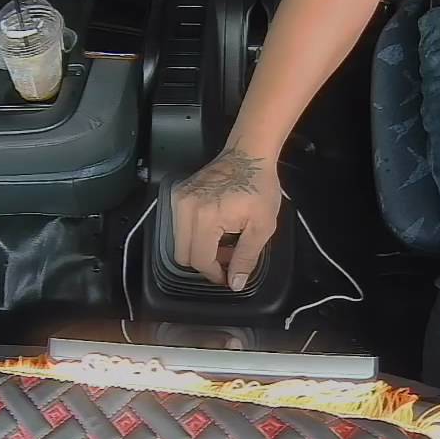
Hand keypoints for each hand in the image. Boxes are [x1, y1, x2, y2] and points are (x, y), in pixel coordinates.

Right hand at [170, 147, 281, 290]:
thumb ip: (246, 257)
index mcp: (205, 217)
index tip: (230, 275)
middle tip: (228, 259)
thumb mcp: (262, 226)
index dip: (215, 273)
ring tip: (224, 243)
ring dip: (200, 249)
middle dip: (205, 263)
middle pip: (183, 255)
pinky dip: (195, 234)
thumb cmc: (260, 187)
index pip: (199, 259)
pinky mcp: (177, 194)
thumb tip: (234, 284)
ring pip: (179, 242)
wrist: (249, 154)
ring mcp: (178, 199)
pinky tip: (216, 229)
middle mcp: (184, 208)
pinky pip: (179, 226)